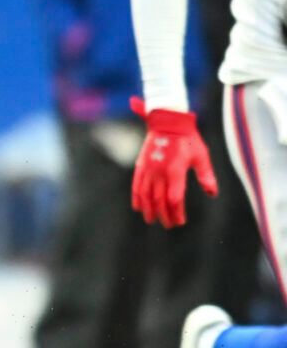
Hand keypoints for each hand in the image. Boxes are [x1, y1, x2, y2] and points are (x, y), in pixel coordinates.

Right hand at [131, 98, 217, 227]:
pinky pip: (136, 185)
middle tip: (168, 225)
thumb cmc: (188, 139)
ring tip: (151, 220)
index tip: (180, 221)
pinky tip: (138, 207)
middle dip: (163, 214)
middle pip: (159, 200)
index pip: (174, 198)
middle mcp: (159, 172)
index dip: (176, 212)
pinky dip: (136, 197)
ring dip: (148, 209)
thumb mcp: (201, 156)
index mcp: (175, 170)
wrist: (168, 122)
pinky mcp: (141, 166)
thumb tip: (212, 193)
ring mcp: (148, 169)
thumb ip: (206, 175)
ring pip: (146, 195)